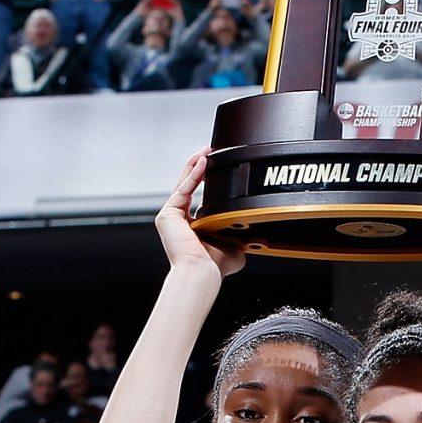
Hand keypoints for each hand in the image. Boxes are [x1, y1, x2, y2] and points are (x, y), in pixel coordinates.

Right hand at [157, 150, 244, 278]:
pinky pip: (183, 189)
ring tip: (207, 150)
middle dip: (199, 165)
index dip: (205, 178)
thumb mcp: (233, 247)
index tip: (218, 165)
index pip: (196, 194)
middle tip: (211, 150)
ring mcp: (170, 217)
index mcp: (190, 226)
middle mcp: (178, 220)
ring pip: (183, 183)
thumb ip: (239, 237)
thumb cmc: (215, 266)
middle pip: (187, 184)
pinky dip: (193, 175)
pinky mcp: (167, 215)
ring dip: (195, 165)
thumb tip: (254, 236)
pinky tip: (202, 162)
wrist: (203, 272)